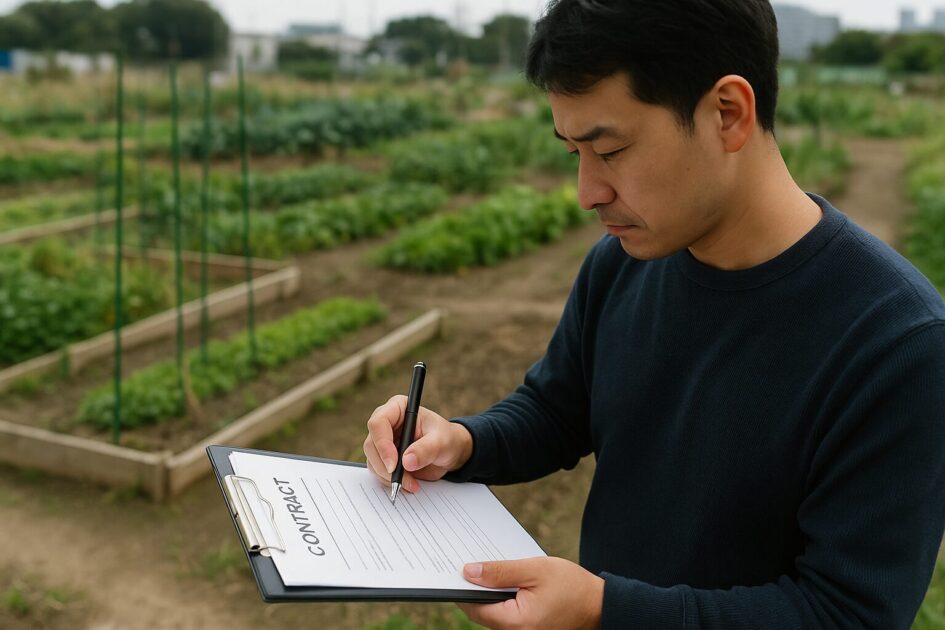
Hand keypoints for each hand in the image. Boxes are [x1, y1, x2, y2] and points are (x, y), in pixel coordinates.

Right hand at [363, 395, 472, 492]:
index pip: (378, 423)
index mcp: (398, 408)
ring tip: (412, 484)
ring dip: (389, 477)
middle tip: (402, 481)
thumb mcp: (441, 442)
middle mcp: (386, 424)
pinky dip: (390, 481)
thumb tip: (407, 462)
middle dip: (385, 466)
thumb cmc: (446, 439)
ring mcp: (383, 442)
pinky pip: (378, 472)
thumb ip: (426, 449)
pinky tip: (408, 484)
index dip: (382, 444)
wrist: (448, 452)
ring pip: (373, 461)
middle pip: (371, 445)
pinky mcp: (383, 458)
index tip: (394, 464)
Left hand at [457, 556, 603, 629]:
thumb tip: (469, 572)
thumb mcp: (534, 570)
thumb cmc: (572, 586)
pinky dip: (501, 599)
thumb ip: (500, 572)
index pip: (475, 608)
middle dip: (475, 589)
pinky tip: (506, 581)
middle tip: (471, 564)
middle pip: (481, 612)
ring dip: (489, 594)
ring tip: (490, 570)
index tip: (455, 570)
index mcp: (516, 623)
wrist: (599, 605)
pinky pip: (505, 615)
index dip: (462, 589)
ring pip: (493, 613)